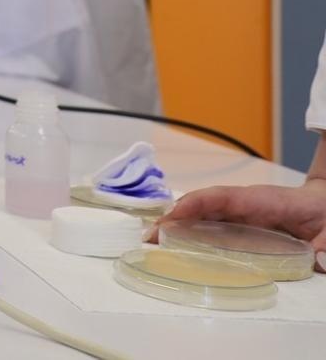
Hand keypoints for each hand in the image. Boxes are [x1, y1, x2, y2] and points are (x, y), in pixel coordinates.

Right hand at [147, 177, 325, 264]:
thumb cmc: (324, 211)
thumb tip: (321, 261)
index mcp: (262, 200)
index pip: (221, 197)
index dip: (194, 204)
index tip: (172, 216)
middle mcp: (245, 203)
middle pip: (203, 205)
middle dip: (174, 218)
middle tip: (150, 237)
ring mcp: (241, 212)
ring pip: (203, 214)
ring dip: (178, 225)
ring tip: (155, 241)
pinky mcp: (242, 222)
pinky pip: (211, 224)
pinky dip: (191, 231)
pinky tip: (179, 244)